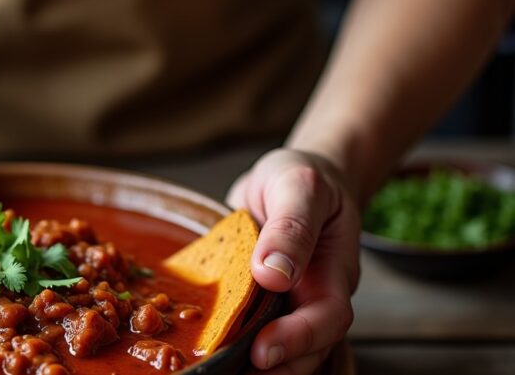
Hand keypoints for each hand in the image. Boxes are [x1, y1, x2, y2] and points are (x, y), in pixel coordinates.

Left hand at [227, 149, 359, 374]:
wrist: (290, 177)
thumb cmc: (301, 178)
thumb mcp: (299, 186)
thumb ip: (291, 226)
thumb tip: (273, 272)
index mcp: (332, 272)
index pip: (327, 318)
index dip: (298, 339)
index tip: (262, 351)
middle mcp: (311, 297)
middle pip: (306, 349)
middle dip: (274, 368)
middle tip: (228, 373)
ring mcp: (284, 304)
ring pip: (276, 348)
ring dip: (249, 367)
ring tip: (214, 372)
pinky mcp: (253, 302)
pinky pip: (244, 330)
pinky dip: (227, 343)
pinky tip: (201, 350)